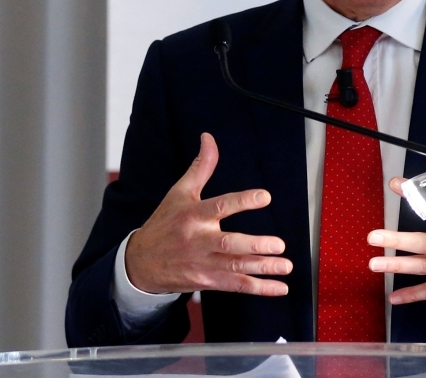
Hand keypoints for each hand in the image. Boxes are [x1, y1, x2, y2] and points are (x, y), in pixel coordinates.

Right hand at [125, 132, 291, 295]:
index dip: (242, 201)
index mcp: (193, 215)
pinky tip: (279, 287)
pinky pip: (235, 286)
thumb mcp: (179, 193)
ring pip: (236, 268)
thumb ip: (200, 167)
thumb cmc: (164, 223)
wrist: (140, 264)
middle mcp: (198, 241)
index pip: (219, 206)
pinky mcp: (206, 282)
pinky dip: (258, 288)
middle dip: (255, 245)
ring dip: (263, 268)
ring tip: (286, 264)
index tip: (264, 196)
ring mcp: (202, 264)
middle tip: (279, 244)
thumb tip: (209, 138)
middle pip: (229, 244)